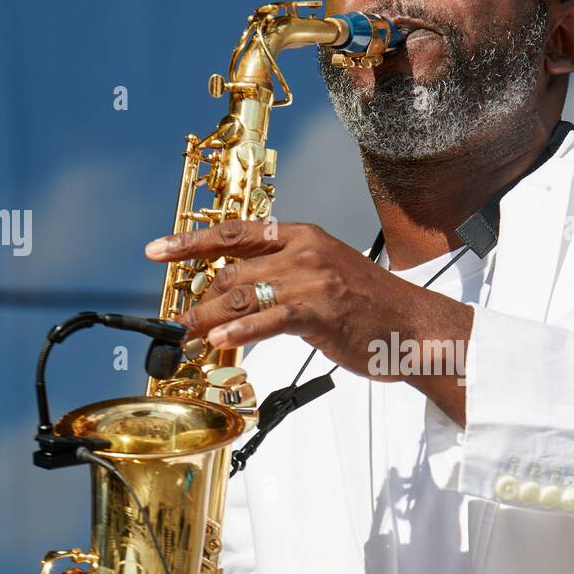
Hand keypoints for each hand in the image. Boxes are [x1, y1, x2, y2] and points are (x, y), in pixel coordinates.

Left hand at [145, 220, 470, 422]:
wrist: (416, 327)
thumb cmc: (372, 309)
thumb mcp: (326, 276)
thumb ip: (285, 278)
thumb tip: (240, 297)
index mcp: (303, 236)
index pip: (236, 232)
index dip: (191, 241)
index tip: (157, 251)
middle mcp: (303, 251)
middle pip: (231, 272)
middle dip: (197, 300)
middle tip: (177, 325)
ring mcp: (310, 280)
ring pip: (240, 296)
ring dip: (206, 320)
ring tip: (186, 338)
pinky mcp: (318, 310)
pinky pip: (267, 320)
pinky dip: (238, 330)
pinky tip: (219, 340)